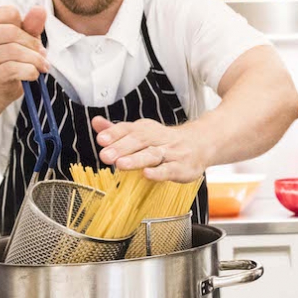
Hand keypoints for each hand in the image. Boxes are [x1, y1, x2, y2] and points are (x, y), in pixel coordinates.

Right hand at [0, 5, 47, 104]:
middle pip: (12, 32)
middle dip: (33, 44)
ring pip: (14, 51)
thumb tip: (40, 9)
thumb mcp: (23, 36)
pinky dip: (30, 71)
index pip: (11, 13)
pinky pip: (13, 69)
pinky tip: (34, 74)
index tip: (31, 38)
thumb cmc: (12, 55)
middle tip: (42, 54)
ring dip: (35, 59)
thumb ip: (31, 23)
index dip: (26, 26)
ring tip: (42, 65)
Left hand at [92, 116, 208, 182]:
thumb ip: (119, 130)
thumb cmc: (166, 141)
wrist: (201, 144)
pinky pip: (170, 170)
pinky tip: (147, 174)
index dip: (115, 134)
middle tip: (105, 155)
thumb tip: (96, 122)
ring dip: (136, 159)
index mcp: (147, 129)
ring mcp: (171, 153)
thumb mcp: (143, 132)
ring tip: (120, 164)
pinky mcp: (182, 168)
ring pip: (153, 154)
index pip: (130, 129)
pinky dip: (158, 172)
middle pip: (140, 140)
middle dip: (122, 147)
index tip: (101, 139)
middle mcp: (159, 139)